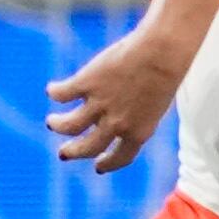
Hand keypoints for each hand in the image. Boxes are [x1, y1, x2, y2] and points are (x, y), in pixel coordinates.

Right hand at [46, 18, 192, 173]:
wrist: (161, 52)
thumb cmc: (166, 70)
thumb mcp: (156, 102)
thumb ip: (138, 114)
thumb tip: (116, 112)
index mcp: (139, 132)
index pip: (121, 158)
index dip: (108, 164)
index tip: (98, 166)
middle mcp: (117, 124)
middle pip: (88, 148)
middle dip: (73, 153)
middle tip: (64, 153)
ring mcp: (100, 105)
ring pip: (69, 126)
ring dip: (58, 126)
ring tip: (52, 122)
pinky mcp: (87, 83)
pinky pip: (62, 94)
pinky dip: (54, 92)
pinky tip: (52, 89)